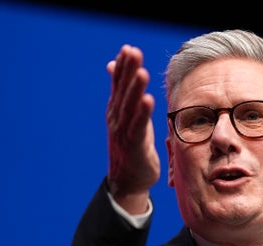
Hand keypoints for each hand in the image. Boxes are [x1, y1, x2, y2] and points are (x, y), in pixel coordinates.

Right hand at [105, 45, 159, 213]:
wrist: (128, 180)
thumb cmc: (131, 146)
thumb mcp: (126, 117)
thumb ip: (123, 92)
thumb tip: (114, 66)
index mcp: (116, 110)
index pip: (119, 84)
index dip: (124, 67)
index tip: (129, 48)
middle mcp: (116, 119)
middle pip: (123, 91)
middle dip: (128, 71)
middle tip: (133, 52)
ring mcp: (123, 132)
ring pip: (129, 107)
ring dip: (135, 89)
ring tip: (141, 72)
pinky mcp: (133, 146)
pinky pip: (138, 127)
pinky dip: (143, 113)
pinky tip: (148, 100)